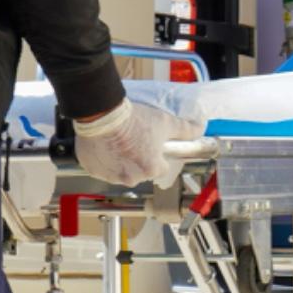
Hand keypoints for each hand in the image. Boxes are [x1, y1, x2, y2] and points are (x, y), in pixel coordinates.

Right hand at [71, 99, 200, 188]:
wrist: (103, 114)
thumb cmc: (133, 120)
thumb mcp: (165, 122)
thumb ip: (185, 129)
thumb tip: (201, 128)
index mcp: (151, 169)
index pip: (160, 167)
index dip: (156, 154)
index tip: (150, 144)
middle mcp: (131, 178)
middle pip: (139, 171)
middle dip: (137, 159)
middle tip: (132, 140)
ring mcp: (110, 176)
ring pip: (119, 171)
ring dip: (119, 161)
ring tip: (117, 141)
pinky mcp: (92, 170)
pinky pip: (100, 168)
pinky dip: (102, 159)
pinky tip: (103, 145)